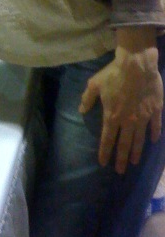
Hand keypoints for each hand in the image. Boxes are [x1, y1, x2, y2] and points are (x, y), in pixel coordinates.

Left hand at [79, 41, 161, 173]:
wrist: (136, 66)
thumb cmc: (113, 74)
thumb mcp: (94, 84)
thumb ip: (87, 99)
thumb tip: (81, 110)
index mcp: (112, 116)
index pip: (107, 139)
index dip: (104, 152)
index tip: (103, 163)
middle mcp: (128, 121)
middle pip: (124, 144)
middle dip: (121, 159)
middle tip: (120, 171)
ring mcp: (143, 117)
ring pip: (140, 139)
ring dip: (136, 152)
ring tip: (134, 162)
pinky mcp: (155, 111)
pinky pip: (155, 126)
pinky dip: (154, 134)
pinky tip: (152, 141)